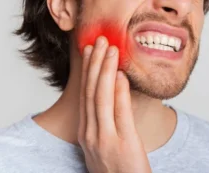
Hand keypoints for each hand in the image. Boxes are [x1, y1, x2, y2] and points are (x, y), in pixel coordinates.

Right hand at [78, 36, 151, 172]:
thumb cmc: (117, 169)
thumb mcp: (104, 144)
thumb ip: (104, 121)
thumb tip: (112, 94)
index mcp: (87, 133)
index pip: (85, 96)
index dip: (88, 71)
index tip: (91, 52)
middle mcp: (91, 134)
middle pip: (91, 92)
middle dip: (95, 64)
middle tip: (100, 41)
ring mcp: (104, 139)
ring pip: (101, 98)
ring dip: (105, 71)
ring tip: (110, 50)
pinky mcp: (123, 144)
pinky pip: (120, 113)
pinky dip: (119, 92)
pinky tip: (120, 75)